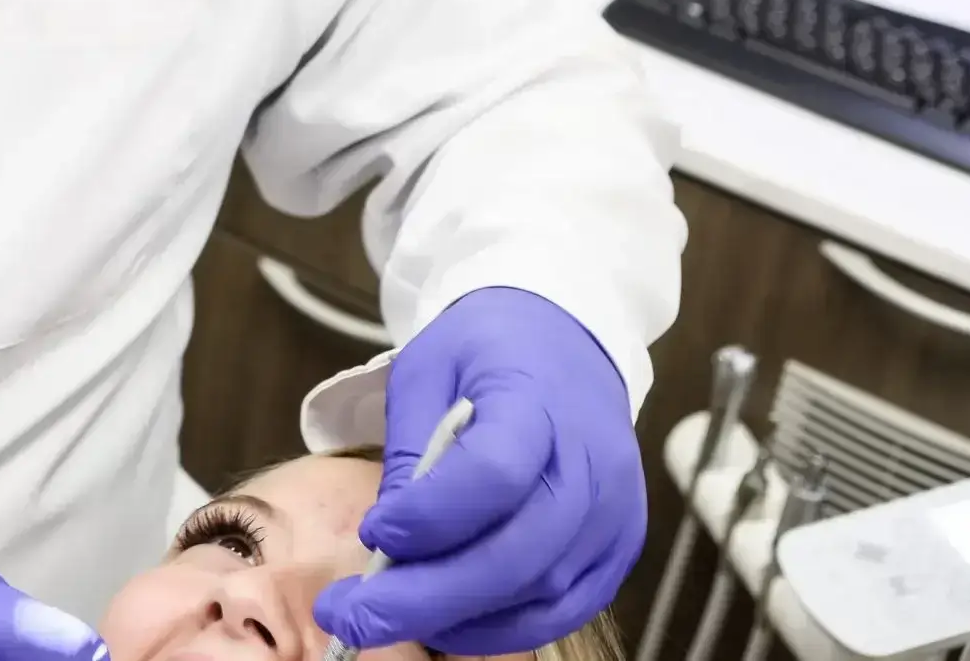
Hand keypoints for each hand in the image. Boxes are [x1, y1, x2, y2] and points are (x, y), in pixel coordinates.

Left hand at [314, 287, 644, 653]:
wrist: (566, 340)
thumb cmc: (486, 351)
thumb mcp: (426, 369)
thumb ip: (411, 449)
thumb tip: (387, 540)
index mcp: (539, 401)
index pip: (494, 473)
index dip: (431, 516)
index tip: (372, 532)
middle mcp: (592, 464)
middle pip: (518, 553)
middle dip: (428, 597)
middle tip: (351, 617)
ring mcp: (614, 512)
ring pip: (541, 593)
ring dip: (458, 620)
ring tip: (385, 618)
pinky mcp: (618, 547)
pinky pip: (565, 609)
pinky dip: (501, 629)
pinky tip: (446, 624)